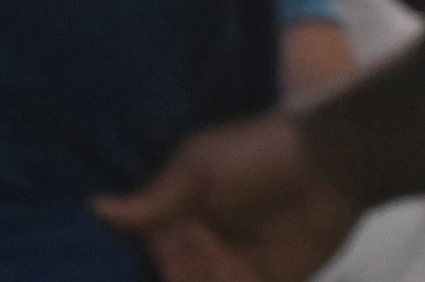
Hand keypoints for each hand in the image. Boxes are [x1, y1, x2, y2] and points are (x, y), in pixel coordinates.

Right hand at [97, 109, 358, 281]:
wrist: (329, 164)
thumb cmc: (257, 154)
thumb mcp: (199, 170)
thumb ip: (154, 200)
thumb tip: (94, 207)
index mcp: (177, 215)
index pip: (142, 250)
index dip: (127, 262)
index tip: (100, 268)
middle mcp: (197, 247)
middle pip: (169, 276)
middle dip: (173, 273)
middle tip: (202, 249)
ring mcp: (229, 270)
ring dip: (196, 278)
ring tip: (219, 257)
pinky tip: (226, 274)